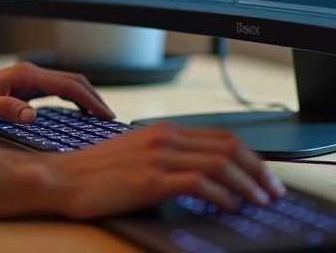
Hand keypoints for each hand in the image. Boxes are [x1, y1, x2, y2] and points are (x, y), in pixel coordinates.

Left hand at [0, 61, 112, 124]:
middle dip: (94, 98)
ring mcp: (29, 78)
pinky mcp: (26, 86)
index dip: (90, 101)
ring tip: (100, 117)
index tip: (105, 116)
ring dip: (86, 97)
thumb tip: (31, 114)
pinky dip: (74, 99)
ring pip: (67, 84)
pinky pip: (58, 90)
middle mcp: (30, 73)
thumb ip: (5, 109)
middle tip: (110, 119)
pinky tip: (79, 113)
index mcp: (25, 75)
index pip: (67, 85)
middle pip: (73, 80)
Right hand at [38, 121, 285, 218]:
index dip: (251, 156)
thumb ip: (168, 156)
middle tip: (274, 191)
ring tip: (261, 201)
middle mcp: (165, 137)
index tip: (266, 175)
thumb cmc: (95, 173)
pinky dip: (222, 194)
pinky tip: (230, 206)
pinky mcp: (151, 179)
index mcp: (163, 129)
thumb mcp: (136, 154)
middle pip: (229, 146)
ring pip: (220, 163)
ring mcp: (158, 156)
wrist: (61, 179)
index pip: (222, 135)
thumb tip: (204, 175)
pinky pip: (200, 182)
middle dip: (259, 170)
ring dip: (248, 184)